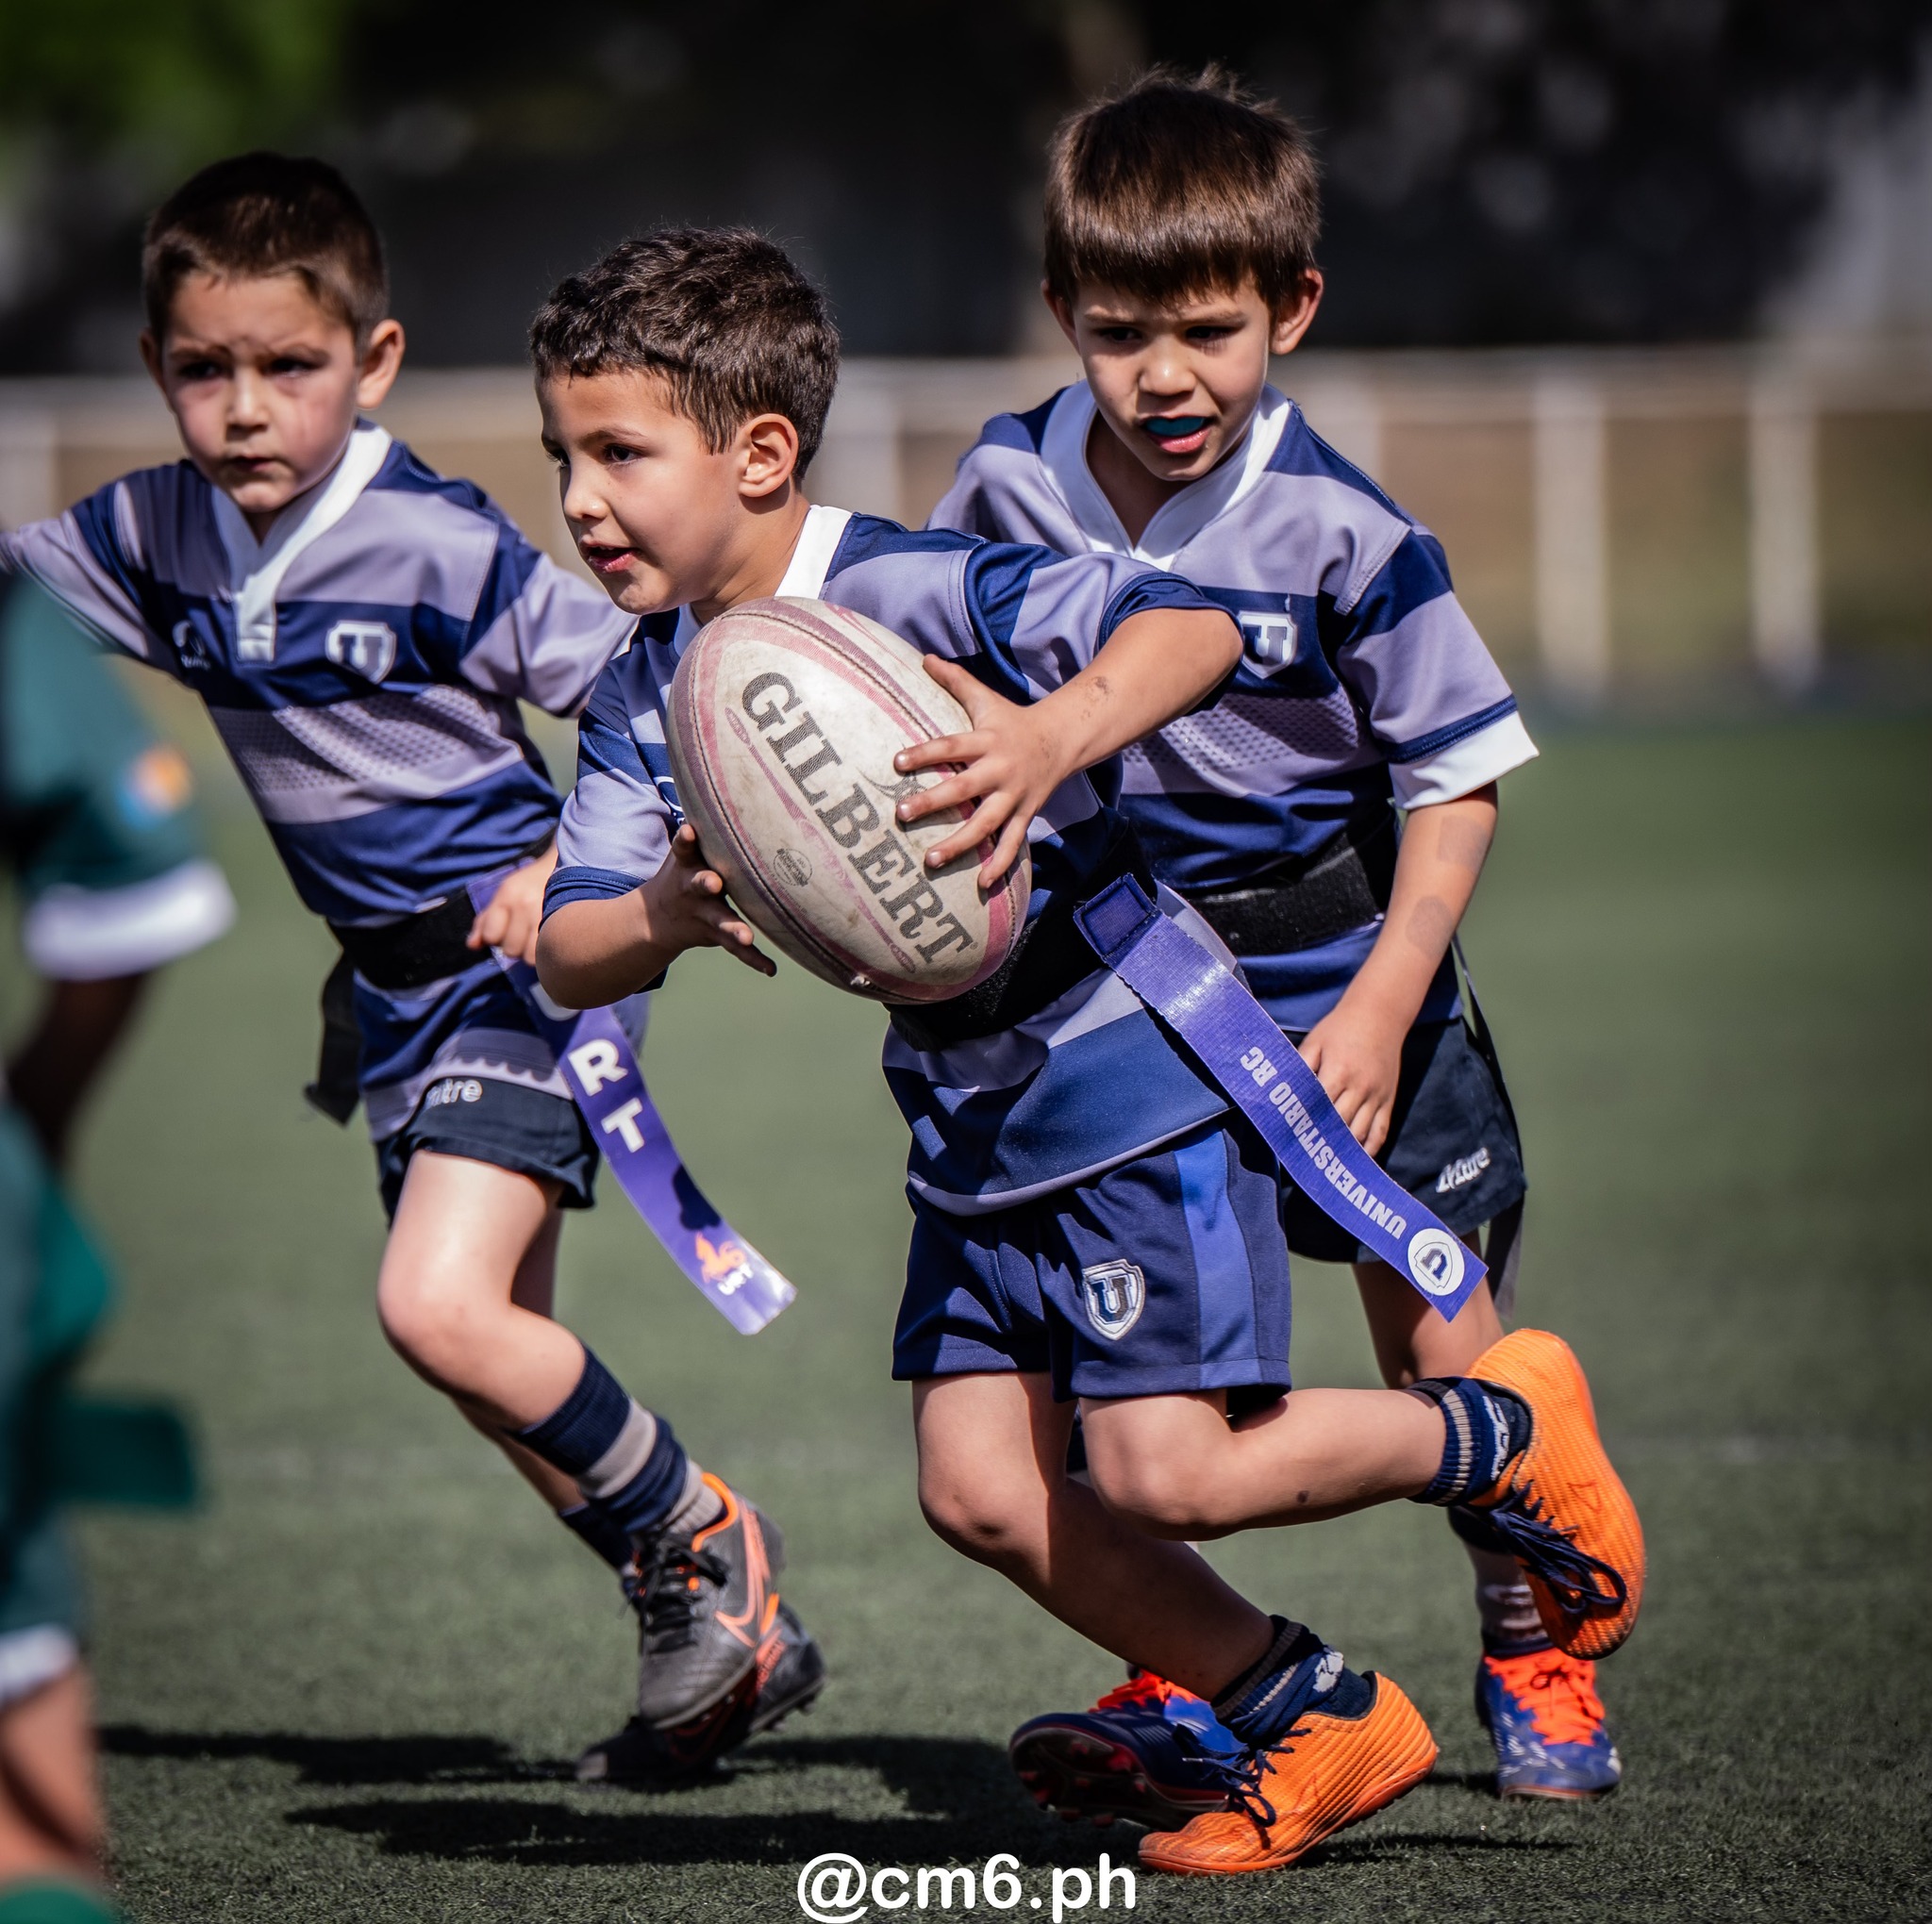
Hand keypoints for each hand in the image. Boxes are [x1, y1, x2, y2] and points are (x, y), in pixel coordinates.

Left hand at [468, 843, 557, 965]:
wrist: (565, 866)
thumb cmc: (530, 884)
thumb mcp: (504, 895)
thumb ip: (485, 921)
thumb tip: (472, 946)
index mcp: (507, 895)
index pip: (490, 936)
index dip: (495, 938)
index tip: (505, 930)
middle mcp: (525, 904)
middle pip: (510, 950)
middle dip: (515, 947)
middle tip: (524, 934)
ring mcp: (547, 913)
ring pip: (529, 956)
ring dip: (531, 953)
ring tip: (536, 940)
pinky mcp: (567, 922)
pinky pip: (549, 952)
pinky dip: (547, 953)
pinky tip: (548, 942)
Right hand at [639, 825, 775, 976]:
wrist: (655, 919)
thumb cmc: (686, 869)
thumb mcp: (688, 847)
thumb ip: (709, 817)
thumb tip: (734, 755)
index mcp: (685, 864)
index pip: (683, 848)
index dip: (686, 839)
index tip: (690, 830)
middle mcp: (692, 889)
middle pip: (699, 885)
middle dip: (705, 884)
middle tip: (713, 883)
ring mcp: (703, 915)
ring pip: (720, 922)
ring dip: (734, 929)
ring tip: (747, 937)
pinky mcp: (714, 935)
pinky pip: (735, 950)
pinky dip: (752, 959)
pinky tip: (770, 968)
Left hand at [891, 657, 1063, 888]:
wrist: (1062, 740)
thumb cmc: (1012, 720)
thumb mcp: (985, 698)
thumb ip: (954, 680)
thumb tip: (924, 657)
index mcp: (987, 740)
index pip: (951, 745)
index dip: (925, 753)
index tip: (896, 761)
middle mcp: (1000, 770)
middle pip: (964, 788)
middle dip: (933, 803)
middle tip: (901, 813)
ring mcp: (1015, 796)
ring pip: (986, 824)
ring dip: (959, 844)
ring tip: (930, 860)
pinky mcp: (1026, 815)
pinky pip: (1013, 843)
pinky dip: (1000, 865)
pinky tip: (981, 884)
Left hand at [1297, 998, 1404, 1157]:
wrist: (1380, 1015)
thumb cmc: (1340, 1028)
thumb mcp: (1315, 1042)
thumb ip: (1300, 1067)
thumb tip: (1283, 1090)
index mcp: (1337, 1072)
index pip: (1317, 1107)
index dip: (1302, 1124)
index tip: (1287, 1139)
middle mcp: (1359, 1087)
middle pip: (1337, 1124)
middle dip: (1319, 1141)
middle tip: (1302, 1159)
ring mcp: (1376, 1096)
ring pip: (1359, 1133)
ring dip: (1342, 1151)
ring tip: (1325, 1166)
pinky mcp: (1388, 1101)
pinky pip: (1381, 1131)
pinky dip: (1369, 1149)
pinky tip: (1356, 1161)